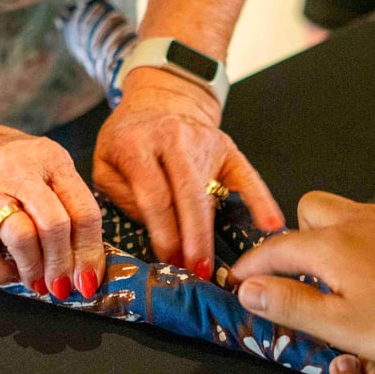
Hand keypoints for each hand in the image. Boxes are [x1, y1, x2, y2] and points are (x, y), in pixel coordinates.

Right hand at [0, 121, 103, 298]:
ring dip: (34, 270)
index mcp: (52, 161)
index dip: (90, 253)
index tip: (89, 279)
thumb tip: (86, 264)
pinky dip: (1, 273)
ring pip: (21, 237)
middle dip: (62, 265)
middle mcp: (21, 171)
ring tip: (38, 283)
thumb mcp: (47, 168)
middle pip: (54, 225)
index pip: (83, 211)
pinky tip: (10, 274)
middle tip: (62, 286)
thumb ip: (68, 205)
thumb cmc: (10, 164)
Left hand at [93, 68, 283, 278]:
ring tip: (213, 266)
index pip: (154, 196)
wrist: (157, 102)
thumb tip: (148, 226)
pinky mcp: (226, 147)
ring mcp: (203, 141)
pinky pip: (247, 177)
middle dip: (193, 238)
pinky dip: (261, 201)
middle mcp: (172, 138)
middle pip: (187, 196)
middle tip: (197, 270)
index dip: (163, 233)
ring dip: (212, 233)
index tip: (168, 261)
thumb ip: (118, 194)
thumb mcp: (103, 162)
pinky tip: (271, 225)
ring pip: (210, 194)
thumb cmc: (128, 140)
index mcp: (136, 144)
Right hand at [231, 192, 374, 365]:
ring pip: (353, 212)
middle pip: (310, 210)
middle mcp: (361, 220)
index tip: (239, 281)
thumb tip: (249, 289)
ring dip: (340, 236)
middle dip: (298, 237)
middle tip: (304, 275)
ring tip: (352, 276)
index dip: (251, 266)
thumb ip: (291, 303)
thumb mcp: (342, 326)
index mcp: (332, 246)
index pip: (275, 248)